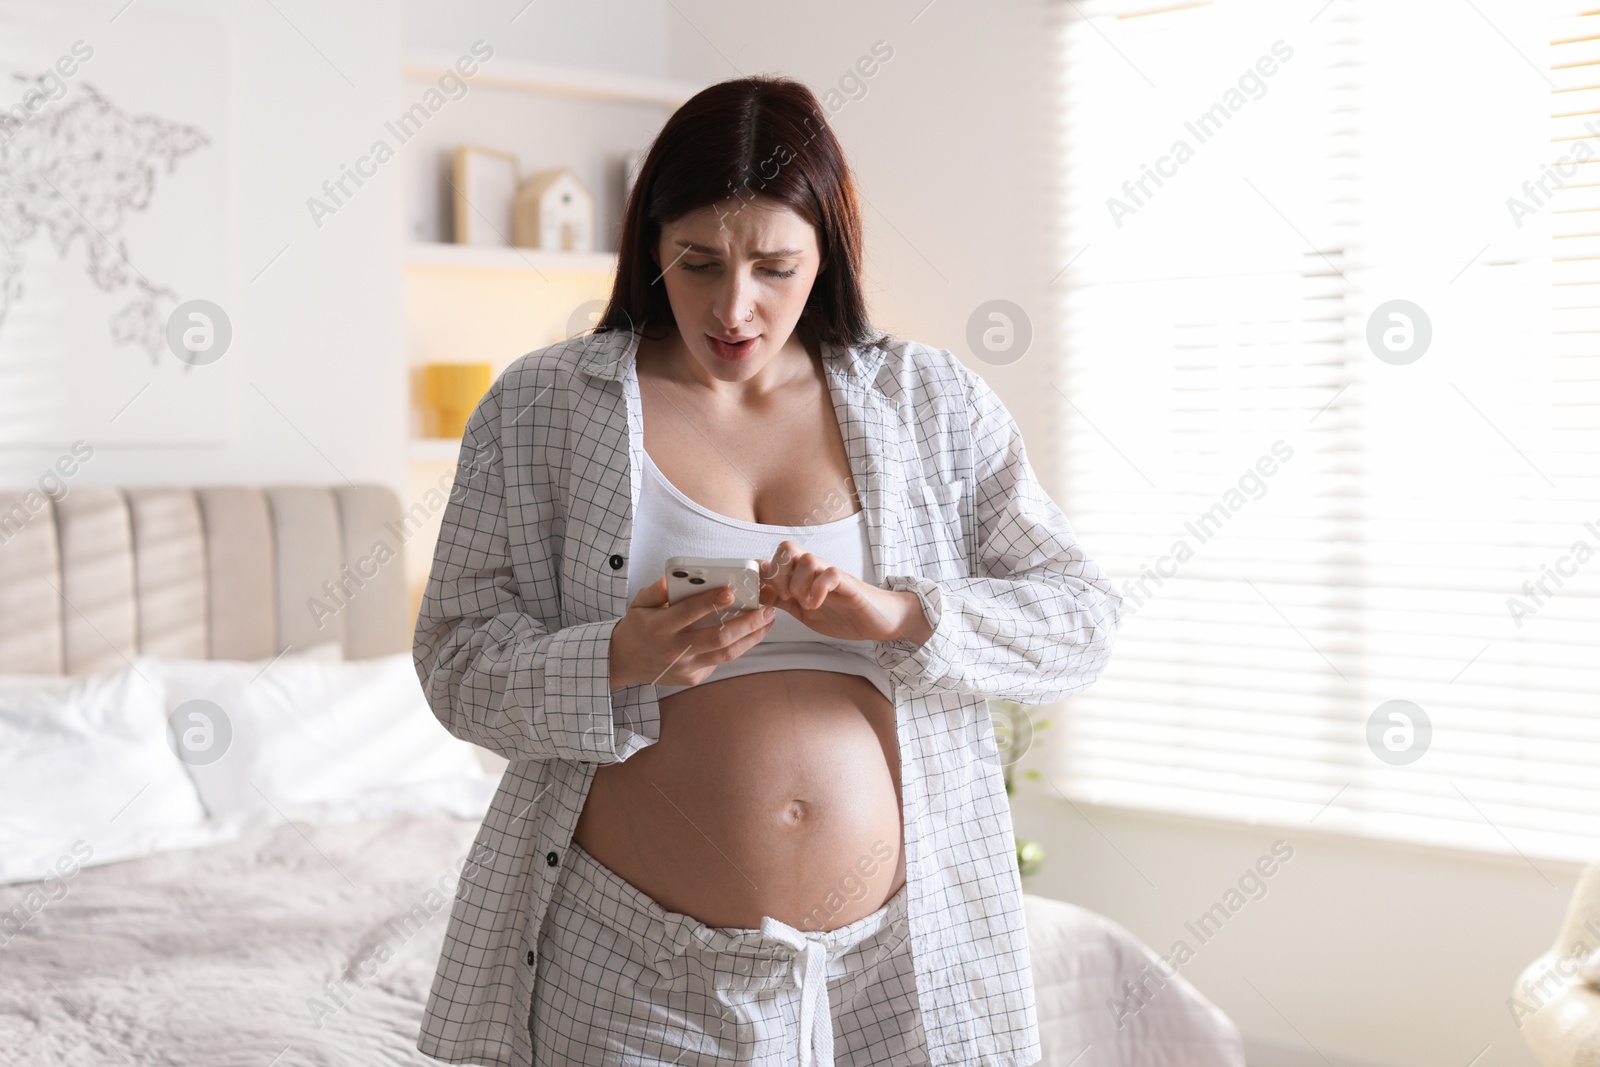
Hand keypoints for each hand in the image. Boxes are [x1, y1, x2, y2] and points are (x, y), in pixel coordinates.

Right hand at [609, 577, 776, 688]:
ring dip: (751, 637)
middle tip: (767, 609)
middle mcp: (673, 649)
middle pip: (717, 638)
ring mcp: (685, 667)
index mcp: (659, 627)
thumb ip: (655, 591)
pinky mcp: (692, 678)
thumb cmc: (638, 626)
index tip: (731, 591)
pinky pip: (719, 662)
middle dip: (746, 623)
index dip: (710, 602)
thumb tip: (671, 581)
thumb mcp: (639, 603)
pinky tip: (751, 634)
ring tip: (768, 621)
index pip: (689, 612)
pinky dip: (737, 647)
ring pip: (726, 654)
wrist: (626, 661)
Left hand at [759, 540, 929, 643]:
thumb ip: (782, 600)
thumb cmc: (843, 614)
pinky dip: (818, 589)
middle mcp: (815, 569)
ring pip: (807, 559)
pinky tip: (816, 604)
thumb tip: (757, 592)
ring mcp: (831, 574)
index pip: (775, 557)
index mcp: (802, 575)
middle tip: (785, 596)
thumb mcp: (803, 611)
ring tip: (804, 604)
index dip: (762, 571)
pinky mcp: (847, 583)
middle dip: (778, 573)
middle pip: (786, 548)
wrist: (878, 620)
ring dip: (798, 584)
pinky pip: (829, 574)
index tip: (761, 593)